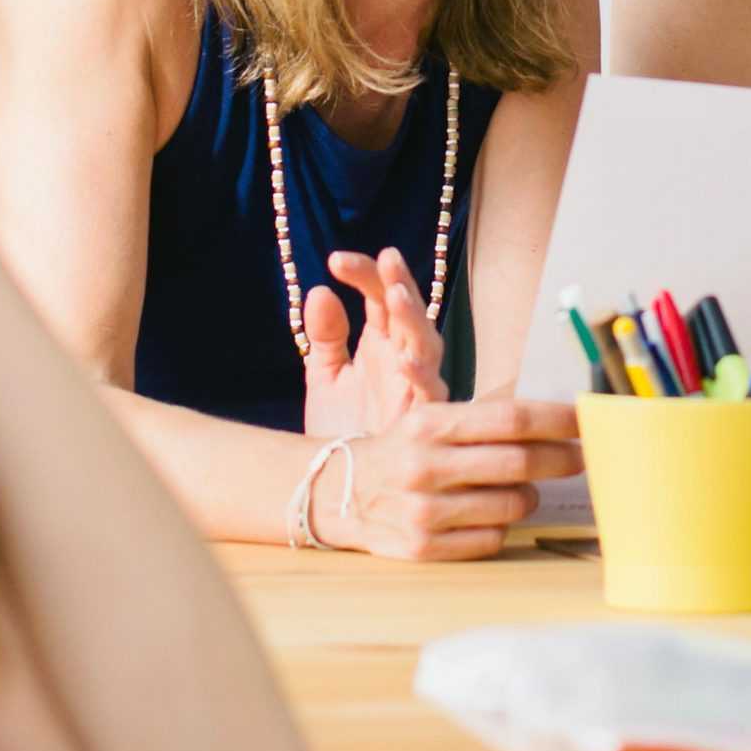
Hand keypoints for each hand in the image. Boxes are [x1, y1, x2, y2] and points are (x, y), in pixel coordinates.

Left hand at [302, 247, 446, 440]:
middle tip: (386, 261)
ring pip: (427, 345)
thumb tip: (320, 291)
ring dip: (414, 321)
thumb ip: (325, 336)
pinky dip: (420, 378)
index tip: (335, 260)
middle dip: (400, 285)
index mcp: (381, 343)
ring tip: (398, 297)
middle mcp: (404, 360)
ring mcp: (417, 389)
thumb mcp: (326, 378)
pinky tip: (404, 362)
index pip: (379, 296)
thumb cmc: (341, 433)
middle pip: (409, 312)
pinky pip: (429, 395)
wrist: (344, 490)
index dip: (364, 274)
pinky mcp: (424, 422)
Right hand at [319, 398, 582, 561]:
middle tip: (581, 457)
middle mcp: (424, 466)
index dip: (558, 420)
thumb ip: (484, 421)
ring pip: (513, 505)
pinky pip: (492, 540)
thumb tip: (558, 422)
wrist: (336, 493)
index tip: (588, 420)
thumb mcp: (429, 420)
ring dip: (528, 496)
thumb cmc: (402, 451)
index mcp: (429, 424)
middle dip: (562, 458)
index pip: (510, 419)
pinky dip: (501, 527)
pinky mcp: (423, 549)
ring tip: (518, 488)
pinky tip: (486, 515)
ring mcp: (423, 512)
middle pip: (520, 462)